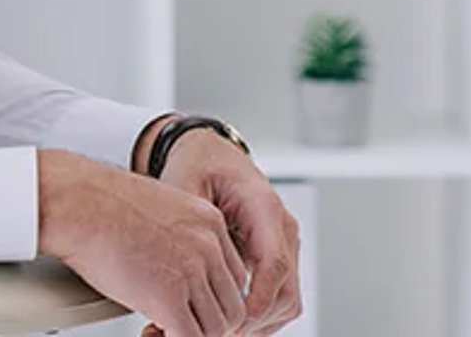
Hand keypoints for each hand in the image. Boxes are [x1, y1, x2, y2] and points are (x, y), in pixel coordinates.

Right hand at [38, 150, 249, 336]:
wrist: (74, 201)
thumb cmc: (96, 200)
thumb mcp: (155, 207)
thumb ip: (176, 235)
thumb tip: (169, 263)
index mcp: (209, 221)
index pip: (234, 277)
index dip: (212, 299)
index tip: (191, 307)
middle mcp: (209, 246)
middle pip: (232, 305)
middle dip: (207, 322)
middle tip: (177, 325)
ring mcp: (193, 273)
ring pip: (216, 328)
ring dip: (191, 335)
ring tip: (159, 331)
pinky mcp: (170, 299)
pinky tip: (150, 334)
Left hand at [157, 131, 303, 334]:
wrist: (209, 152)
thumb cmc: (197, 163)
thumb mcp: (184, 182)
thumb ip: (189, 220)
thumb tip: (189, 263)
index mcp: (264, 207)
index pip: (274, 265)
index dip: (255, 300)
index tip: (231, 321)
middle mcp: (282, 229)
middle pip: (286, 292)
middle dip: (252, 320)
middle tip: (213, 332)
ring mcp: (283, 245)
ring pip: (286, 302)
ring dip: (255, 323)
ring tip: (214, 331)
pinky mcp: (275, 257)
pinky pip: (277, 297)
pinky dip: (256, 315)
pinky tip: (224, 321)